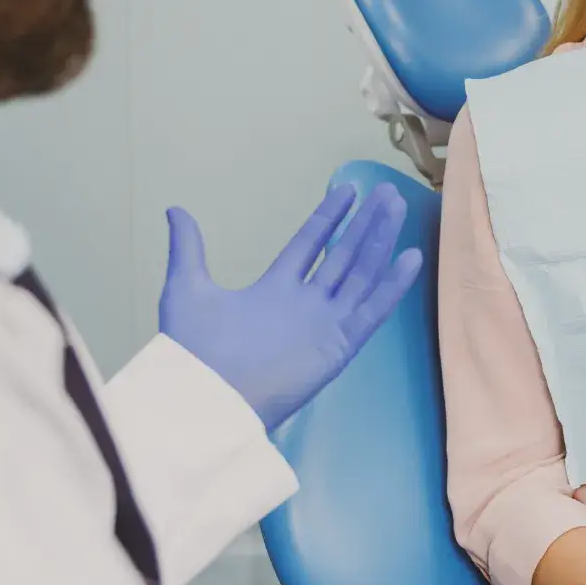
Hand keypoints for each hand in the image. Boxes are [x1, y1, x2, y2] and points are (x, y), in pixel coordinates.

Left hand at [158, 183, 422, 430]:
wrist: (204, 395)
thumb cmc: (194, 347)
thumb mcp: (187, 288)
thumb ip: (188, 249)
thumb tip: (175, 209)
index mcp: (274, 290)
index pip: (310, 244)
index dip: (329, 217)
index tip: (348, 189)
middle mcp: (306, 304)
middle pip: (344, 255)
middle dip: (366, 224)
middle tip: (387, 192)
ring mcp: (325, 324)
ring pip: (362, 274)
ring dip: (381, 241)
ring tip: (398, 208)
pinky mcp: (338, 345)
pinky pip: (372, 311)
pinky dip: (392, 286)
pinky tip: (411, 258)